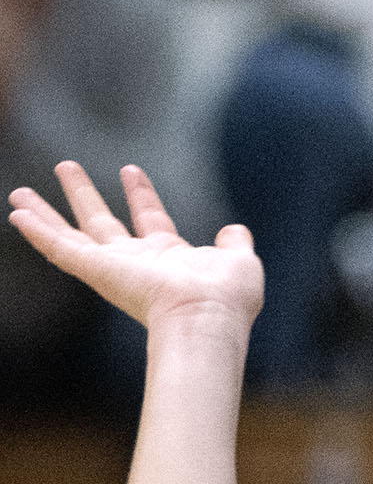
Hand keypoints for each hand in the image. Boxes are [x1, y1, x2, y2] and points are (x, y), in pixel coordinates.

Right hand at [9, 163, 261, 332]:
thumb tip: (235, 231)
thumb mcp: (240, 261)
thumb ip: (235, 244)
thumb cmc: (227, 299)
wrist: (207, 317)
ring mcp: (114, 267)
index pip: (151, 220)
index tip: (130, 170)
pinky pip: (60, 248)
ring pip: (71, 235)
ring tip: (20, 191)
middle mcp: (138, 264)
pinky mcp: (96, 270)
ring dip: (47, 212)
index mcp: (171, 258)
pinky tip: (17, 214)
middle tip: (66, 166)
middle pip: (102, 223)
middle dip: (84, 195)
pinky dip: (37, 231)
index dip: (141, 195)